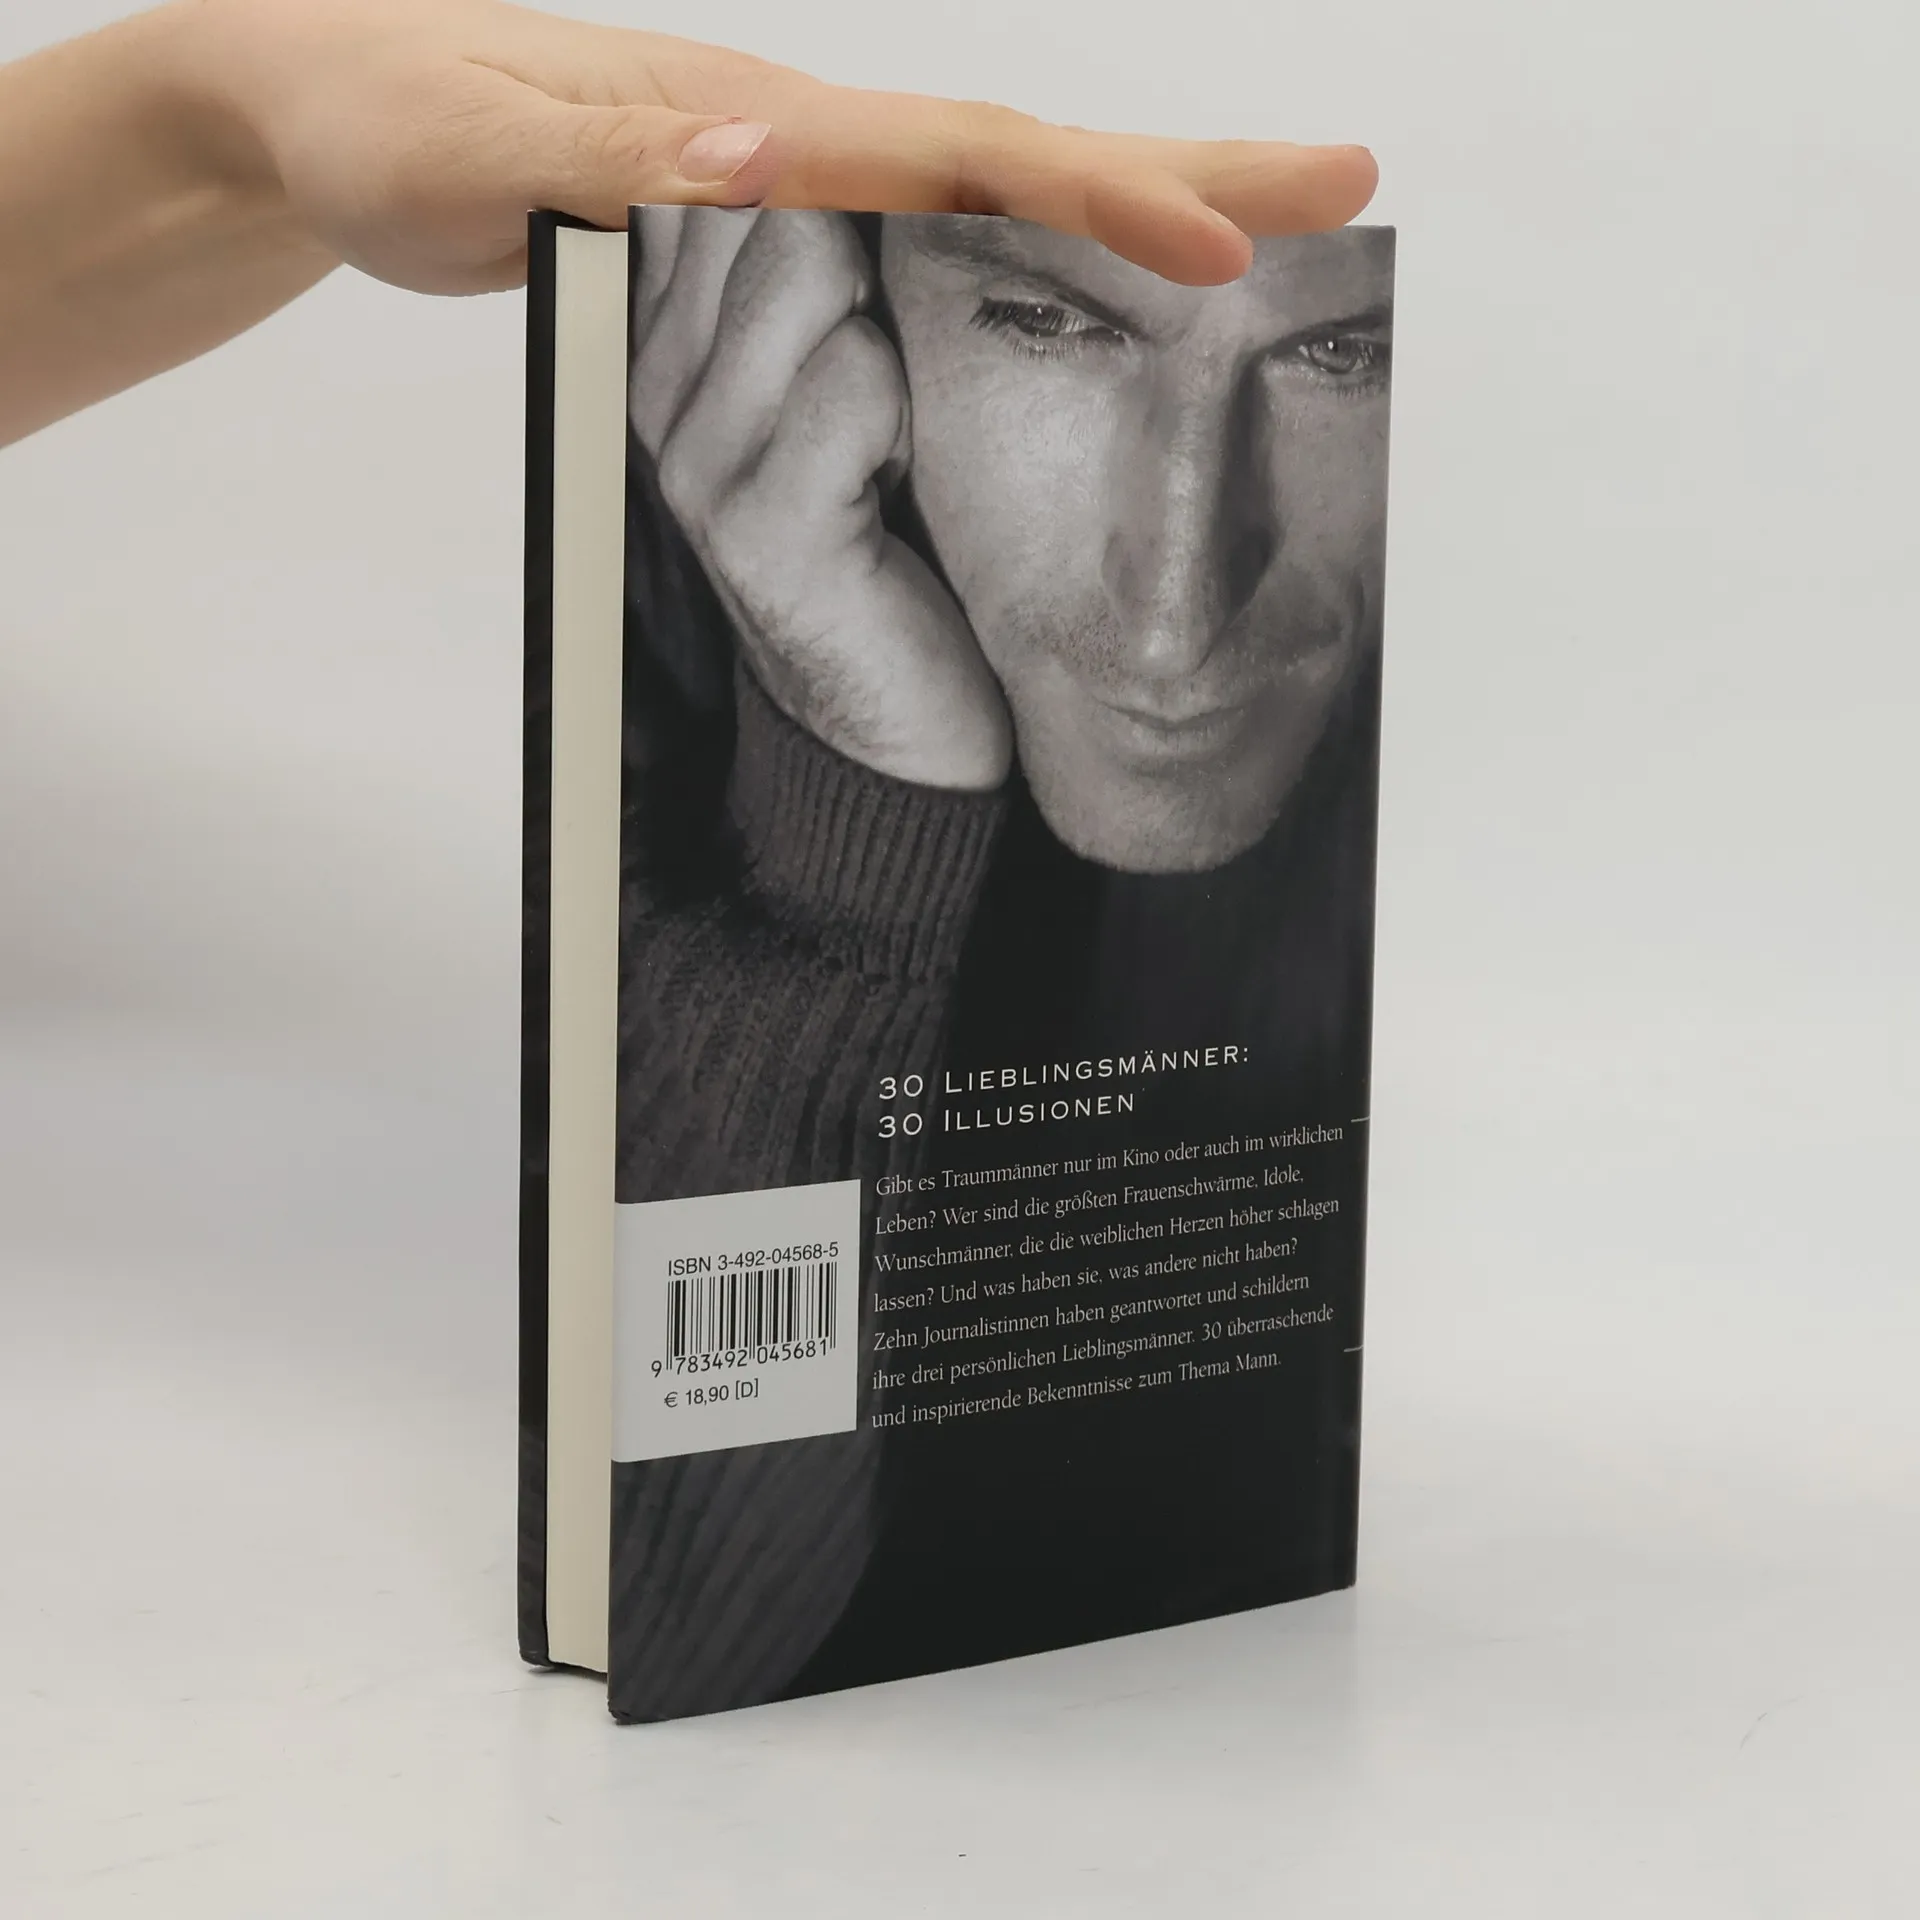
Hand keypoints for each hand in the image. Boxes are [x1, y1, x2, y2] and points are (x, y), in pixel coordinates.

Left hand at [180, 0, 1376, 292]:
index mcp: (757, 121)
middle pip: (1020, 157)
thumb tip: (759, 164)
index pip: (956, 159)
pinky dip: (1024, 254)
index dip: (1088, 204)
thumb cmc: (382, 121)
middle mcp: (801, 142)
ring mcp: (794, 184)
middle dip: (1180, 172)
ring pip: (988, 199)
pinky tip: (1075, 278)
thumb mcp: (482, 157)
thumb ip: (619, 168)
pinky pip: (921, 244)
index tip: (1213, 252)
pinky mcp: (766, 230)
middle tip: (1340, 182)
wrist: (319, 103)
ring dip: (1130, 208)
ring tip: (1257, 234)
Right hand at [633, 208, 1007, 790]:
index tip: (882, 164)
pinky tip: (898, 480)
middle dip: (857, 216)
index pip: (707, 182)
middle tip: (913, 293)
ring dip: (887, 328)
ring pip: (802, 279)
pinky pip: (849, 385)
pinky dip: (902, 415)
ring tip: (898, 418)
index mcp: (673, 349)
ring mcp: (699, 463)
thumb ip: (825, 287)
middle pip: (750, 204)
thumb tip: (859, 162)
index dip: (805, 153)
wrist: (901, 728)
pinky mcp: (760, 526)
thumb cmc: (896, 550)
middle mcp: (661, 395)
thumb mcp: (851, 393)